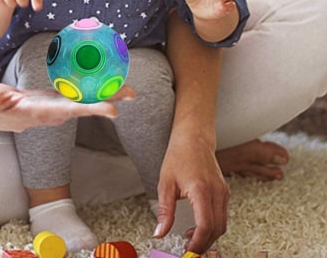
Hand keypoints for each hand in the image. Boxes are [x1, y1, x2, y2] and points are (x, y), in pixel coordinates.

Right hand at [0, 82, 135, 132]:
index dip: (89, 109)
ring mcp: (62, 107)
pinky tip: (112, 78)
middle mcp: (57, 112)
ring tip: (131, 88)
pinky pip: (83, 93)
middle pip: (85, 107)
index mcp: (42, 112)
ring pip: (88, 100)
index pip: (69, 111)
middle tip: (131, 94)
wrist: (3, 113)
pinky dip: (98, 86)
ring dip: (109, 94)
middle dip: (108, 101)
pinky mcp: (63, 100)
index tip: (111, 110)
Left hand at [154, 132, 228, 253]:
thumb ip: (165, 210)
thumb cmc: (178, 155)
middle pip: (217, 229)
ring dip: (208, 236)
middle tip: (188, 250)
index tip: (187, 251)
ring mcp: (224, 192)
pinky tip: (197, 226)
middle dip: (203, 244)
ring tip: (190, 239)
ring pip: (222, 225)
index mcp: (202, 189)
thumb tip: (159, 233)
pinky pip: (222, 215)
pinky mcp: (225, 191)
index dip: (197, 242)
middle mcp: (217, 192)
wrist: (193, 137)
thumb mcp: (166, 183)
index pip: (205, 225)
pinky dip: (212, 226)